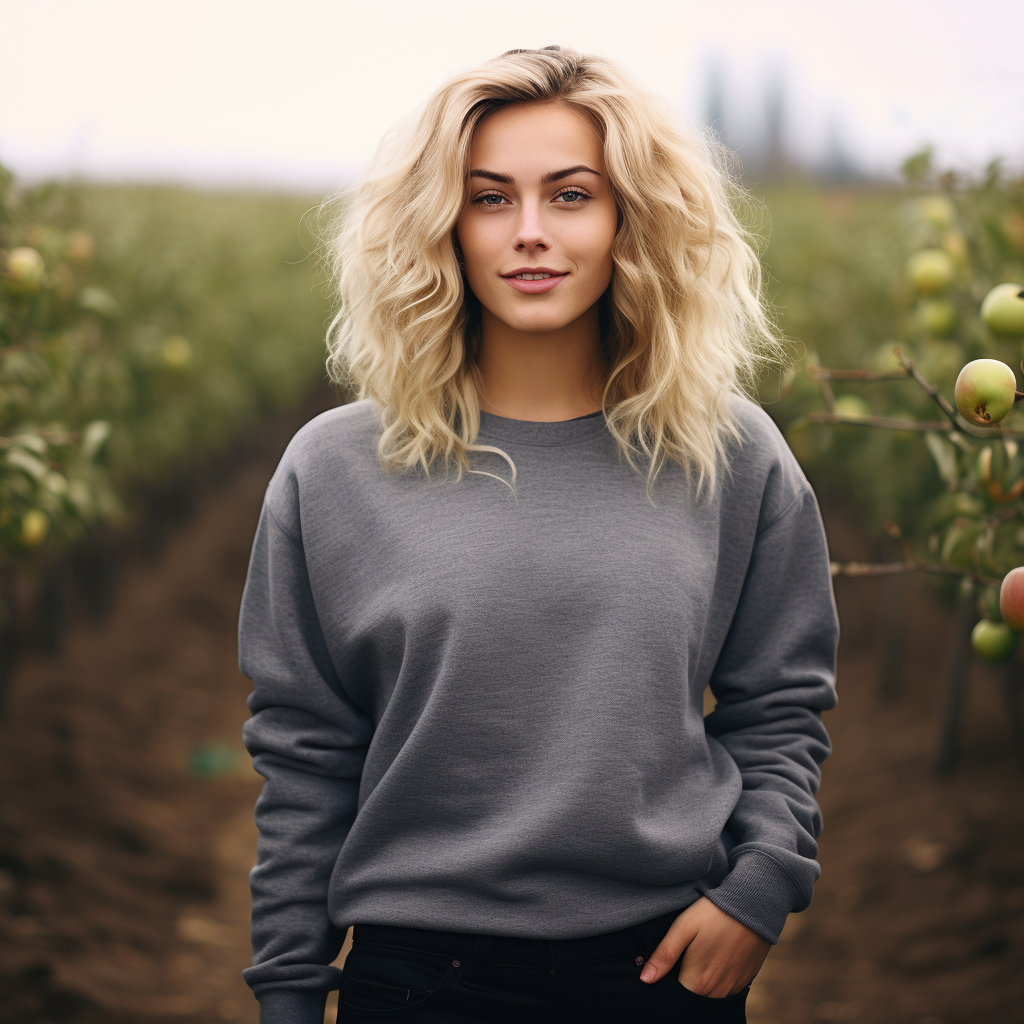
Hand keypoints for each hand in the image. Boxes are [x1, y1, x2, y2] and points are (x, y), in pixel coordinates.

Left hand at [638, 897, 770, 996]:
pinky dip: (718, 979)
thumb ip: (664, 956)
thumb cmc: (714, 913)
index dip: (667, 983)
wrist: (753, 904)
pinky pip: (726, 988)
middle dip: (684, 983)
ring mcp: (733, 987)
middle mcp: (717, 992)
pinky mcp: (746, 980)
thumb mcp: (684, 928)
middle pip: (693, 996)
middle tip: (682, 958)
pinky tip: (715, 957)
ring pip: (710, 994)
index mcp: (698, 982)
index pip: (677, 996)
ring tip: (698, 956)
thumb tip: (645, 979)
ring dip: (701, 982)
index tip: (666, 967)